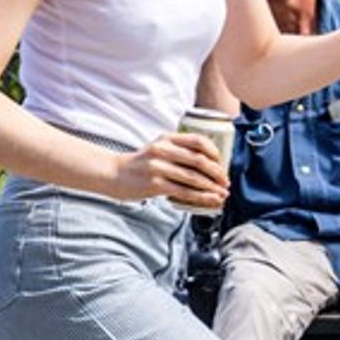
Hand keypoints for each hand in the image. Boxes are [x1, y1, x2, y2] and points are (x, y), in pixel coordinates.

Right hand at [109, 131, 229, 209]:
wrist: (114, 174)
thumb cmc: (140, 165)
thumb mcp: (157, 149)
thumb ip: (177, 150)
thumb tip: (207, 165)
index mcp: (166, 138)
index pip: (198, 141)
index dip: (214, 152)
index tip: (222, 163)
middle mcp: (162, 150)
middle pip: (199, 160)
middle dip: (217, 173)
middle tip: (226, 182)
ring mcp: (158, 167)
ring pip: (193, 178)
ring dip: (212, 188)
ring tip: (222, 195)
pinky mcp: (155, 184)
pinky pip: (184, 192)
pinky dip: (200, 197)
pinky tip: (209, 201)